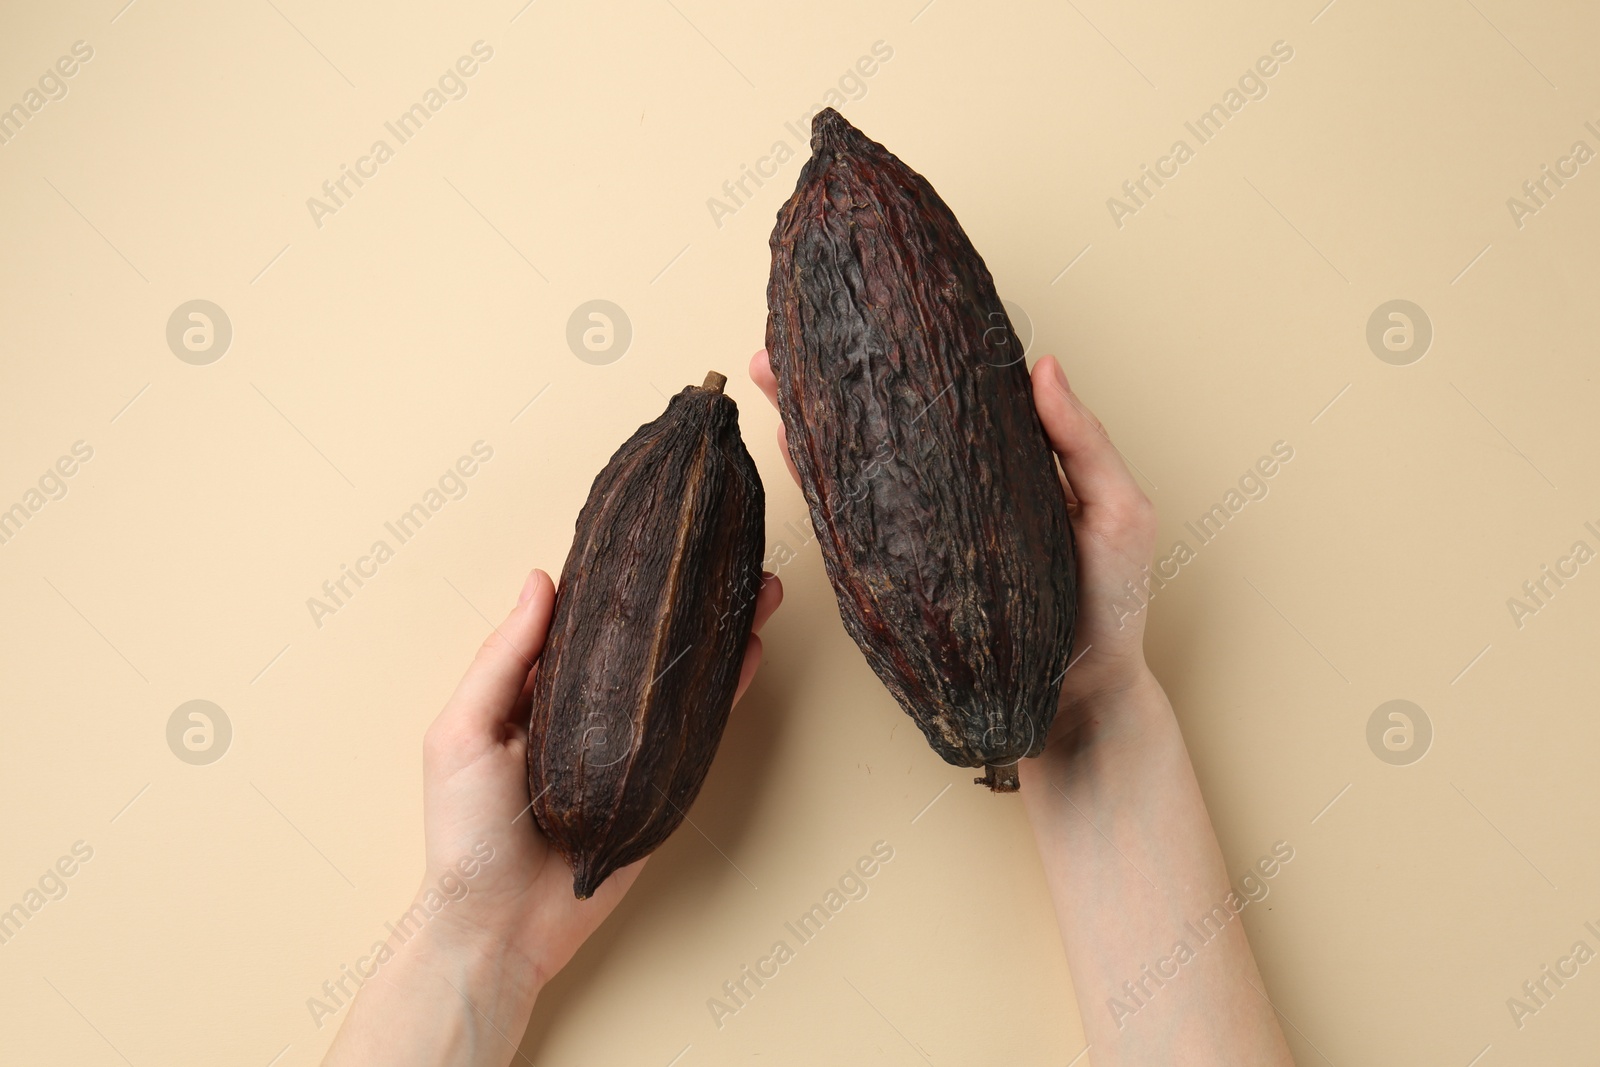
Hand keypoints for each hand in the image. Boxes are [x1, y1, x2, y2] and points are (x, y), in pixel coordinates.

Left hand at [418, 565, 782, 990]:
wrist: (498, 929)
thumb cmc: (465, 834)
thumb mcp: (463, 732)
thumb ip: (502, 659)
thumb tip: (539, 580)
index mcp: (537, 692)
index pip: (584, 622)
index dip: (617, 581)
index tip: (652, 535)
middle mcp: (589, 712)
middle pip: (645, 643)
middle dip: (684, 598)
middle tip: (719, 551)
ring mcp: (631, 748)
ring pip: (681, 678)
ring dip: (718, 633)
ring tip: (751, 589)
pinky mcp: (661, 785)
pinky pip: (698, 732)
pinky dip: (724, 691)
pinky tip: (747, 652)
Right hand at [747, 348, 1155, 758]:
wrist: (1083, 701)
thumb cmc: (1113, 605)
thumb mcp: (1119, 511)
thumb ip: (1083, 441)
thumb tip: (1042, 363)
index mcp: (1002, 463)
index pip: (947, 393)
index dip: (909, 351)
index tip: (875, 307)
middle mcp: (950, 491)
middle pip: (886, 419)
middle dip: (834, 375)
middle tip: (791, 337)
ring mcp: (919, 532)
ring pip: (857, 462)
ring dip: (811, 418)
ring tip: (772, 375)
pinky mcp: (900, 576)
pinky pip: (850, 525)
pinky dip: (819, 484)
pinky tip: (792, 446)